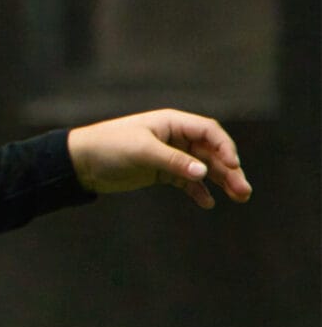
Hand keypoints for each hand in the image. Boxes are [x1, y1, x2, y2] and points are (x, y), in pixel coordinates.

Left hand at [67, 109, 250, 209]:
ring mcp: (169, 155)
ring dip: (220, 181)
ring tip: (239, 197)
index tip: (234, 165)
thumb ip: (173, 162)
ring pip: (203, 168)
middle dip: (229, 170)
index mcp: (172, 122)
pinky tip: (208, 203)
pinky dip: (198, 191)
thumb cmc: (110, 147)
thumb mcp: (142, 152)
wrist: (81, 162)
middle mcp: (175, 137)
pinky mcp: (161, 172)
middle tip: (244, 191)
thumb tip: (204, 172)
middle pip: (211, 152)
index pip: (208, 132)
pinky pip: (187, 181)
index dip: (225, 147)